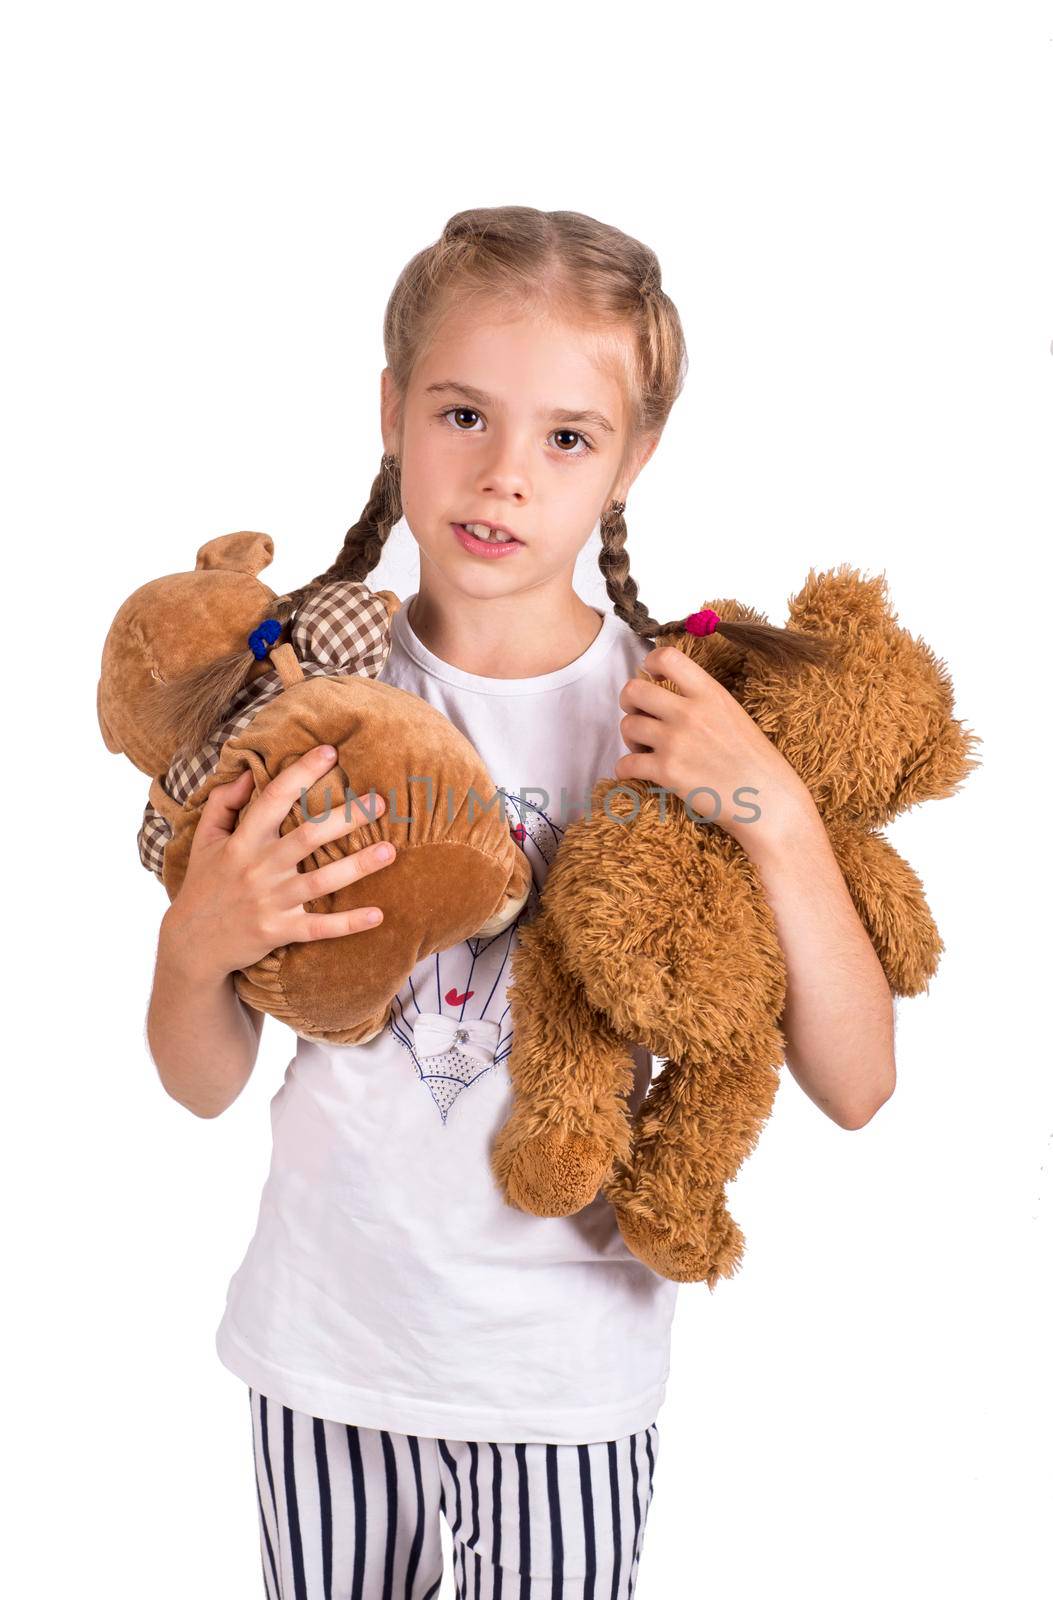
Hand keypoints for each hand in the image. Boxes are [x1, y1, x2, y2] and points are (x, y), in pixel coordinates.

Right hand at [162, 744, 395, 979]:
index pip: (273, 799)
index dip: (301, 774)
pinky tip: (378, 915)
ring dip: (356, 867)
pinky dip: (348, 923)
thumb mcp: (205, 839)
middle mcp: (259, 868)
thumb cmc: (205, 884)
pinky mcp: (279, 931)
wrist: (193, 943)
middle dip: (345, 818)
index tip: (330, 752)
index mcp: (242, 841)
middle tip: (381, 801)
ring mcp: (270, 902)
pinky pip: (318, 928)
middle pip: (307, 837)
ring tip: (389, 851)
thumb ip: (224, 802)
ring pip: (320, 881)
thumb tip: (250, 771)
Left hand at [614, 646, 810, 847]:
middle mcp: (689, 712)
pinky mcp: (667, 772)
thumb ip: (703, 701)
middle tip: (640, 715)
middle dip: (629, 702)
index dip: (649, 663)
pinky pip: (625, 764)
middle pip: (633, 690)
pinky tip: (638, 772)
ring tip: (646, 749)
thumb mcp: (734, 714)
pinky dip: (625, 769)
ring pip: (627, 726)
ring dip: (631, 738)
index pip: (667, 657)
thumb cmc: (757, 761)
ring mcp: (675, 742)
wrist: (768, 800)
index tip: (652, 677)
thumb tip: (669, 697)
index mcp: (709, 693)